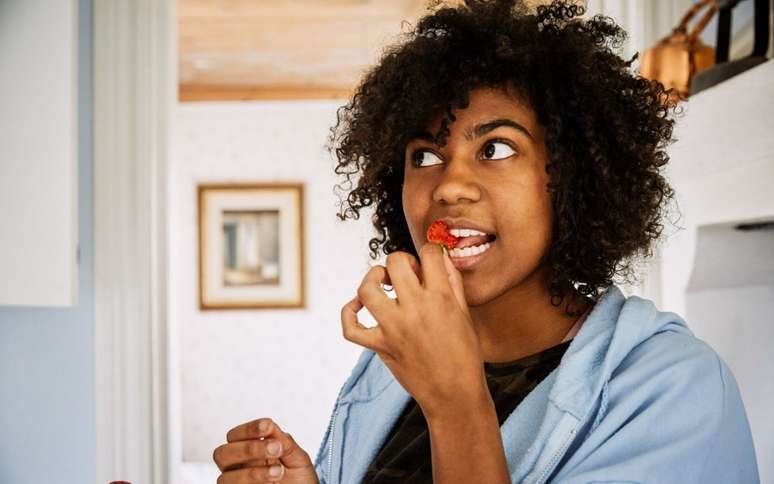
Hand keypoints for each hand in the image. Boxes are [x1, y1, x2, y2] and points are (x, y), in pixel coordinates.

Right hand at [213, 417, 318, 483]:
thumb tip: (268, 425)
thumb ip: (284, 442)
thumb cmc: (301, 480)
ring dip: (251, 473)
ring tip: (278, 471)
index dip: (248, 429)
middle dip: (248, 449)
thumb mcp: (297, 458)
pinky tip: (270, 483)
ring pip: (224, 478)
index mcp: (250, 451)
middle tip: (275, 448)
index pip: (235, 435)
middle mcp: (239, 468)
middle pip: (222, 454)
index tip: (267, 426)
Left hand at [341, 243, 485, 419]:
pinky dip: (348, 313)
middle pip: (394, 263)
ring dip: (372, 279)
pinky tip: (358, 307)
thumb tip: (441, 259)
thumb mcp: (465, 314)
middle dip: (400, 262)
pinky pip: (351, 328)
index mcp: (440, 298)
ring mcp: (394, 328)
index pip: (428, 253)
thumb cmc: (464, 356)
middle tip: (406, 275)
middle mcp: (415, 309)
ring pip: (367, 289)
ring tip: (381, 283)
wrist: (454, 395)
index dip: (428, 253)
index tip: (427, 263)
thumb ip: (452, 283)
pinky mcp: (380, 347)